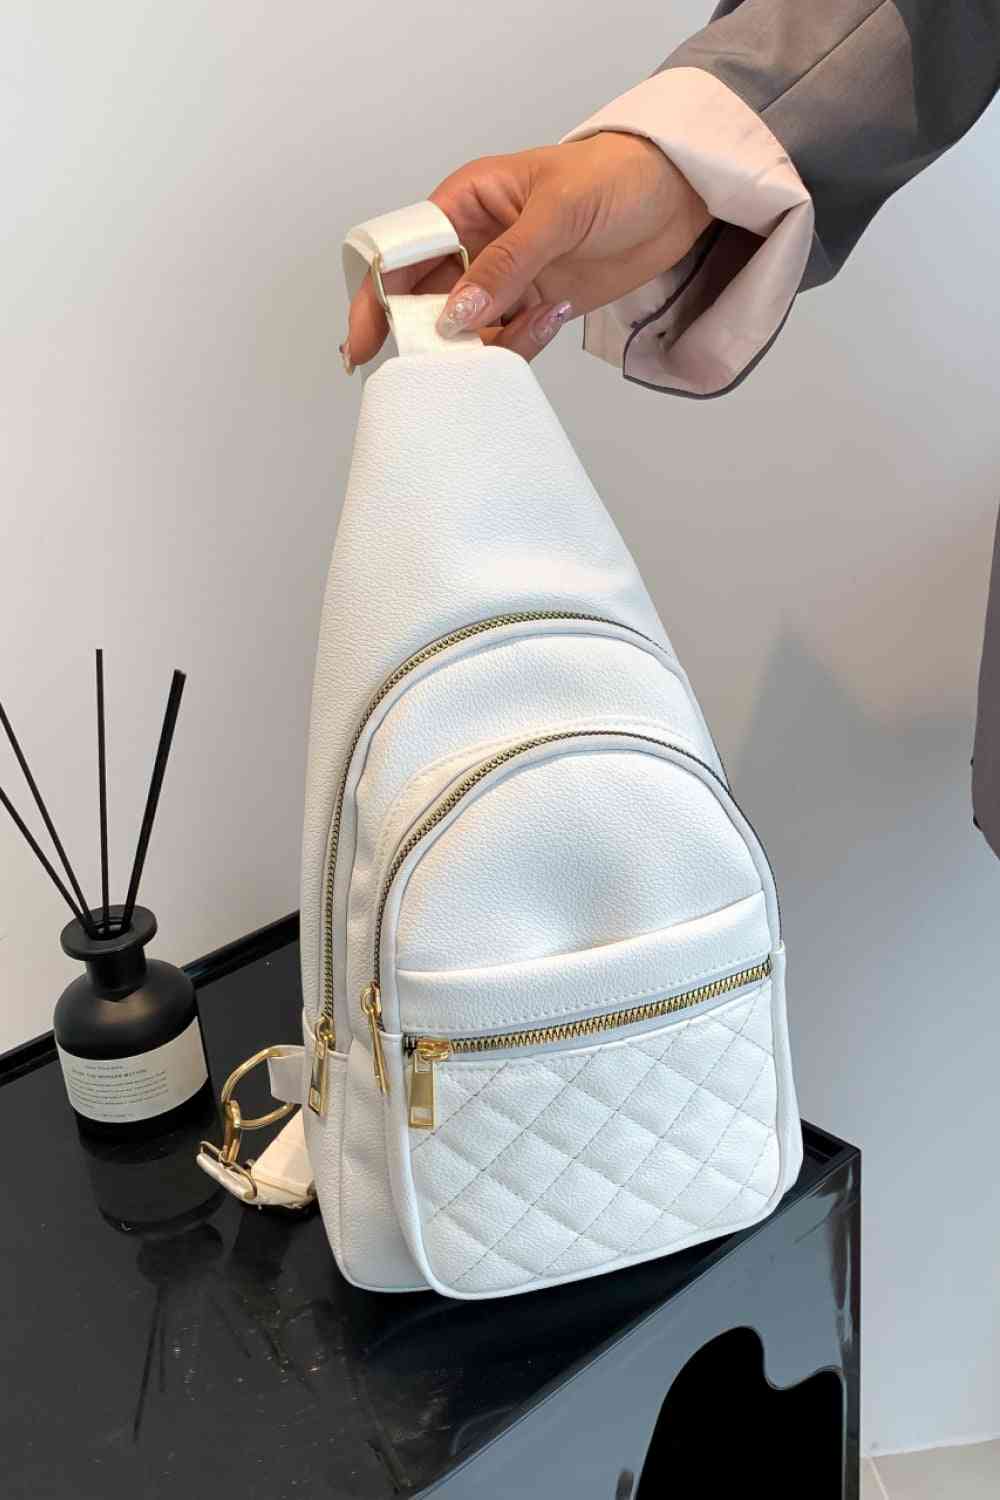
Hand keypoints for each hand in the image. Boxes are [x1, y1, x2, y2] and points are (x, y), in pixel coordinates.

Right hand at [343, 132, 710, 368]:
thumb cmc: (617, 177)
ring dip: (483, 345)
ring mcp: (502, 279)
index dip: (377, 295)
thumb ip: (506, 265)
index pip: (403, 251)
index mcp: (465, 203)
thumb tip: (458, 314)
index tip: (367, 341)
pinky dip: (520, 345)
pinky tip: (554, 317)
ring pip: (465, 330)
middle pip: (423, 300)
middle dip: (424, 334)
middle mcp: (474, 243)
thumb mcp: (558, 212)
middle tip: (431, 366)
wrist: (678, 196)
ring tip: (530, 322)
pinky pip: (506, 342)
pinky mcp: (532, 306)